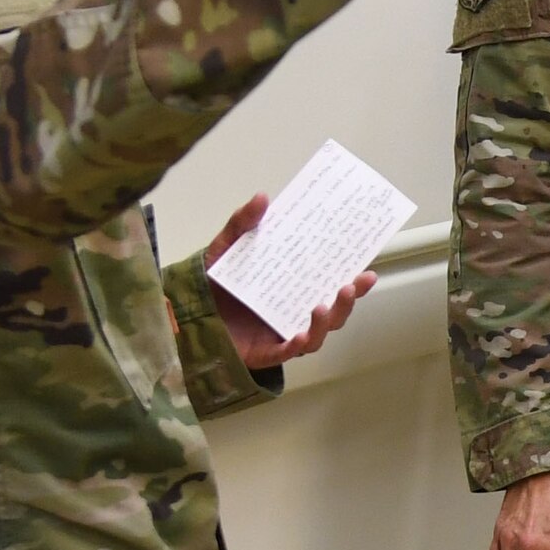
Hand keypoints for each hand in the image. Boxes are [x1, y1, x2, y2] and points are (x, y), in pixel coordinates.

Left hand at [204, 193, 375, 367]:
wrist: (181, 313)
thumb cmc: (209, 283)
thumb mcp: (226, 248)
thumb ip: (242, 224)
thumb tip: (262, 197)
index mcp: (292, 286)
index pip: (329, 283)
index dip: (353, 280)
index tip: (368, 268)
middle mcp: (292, 311)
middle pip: (332, 312)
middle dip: (349, 300)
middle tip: (353, 284)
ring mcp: (280, 332)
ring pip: (318, 335)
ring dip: (327, 321)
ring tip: (323, 306)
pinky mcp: (264, 352)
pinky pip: (287, 352)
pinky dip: (298, 343)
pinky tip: (303, 334)